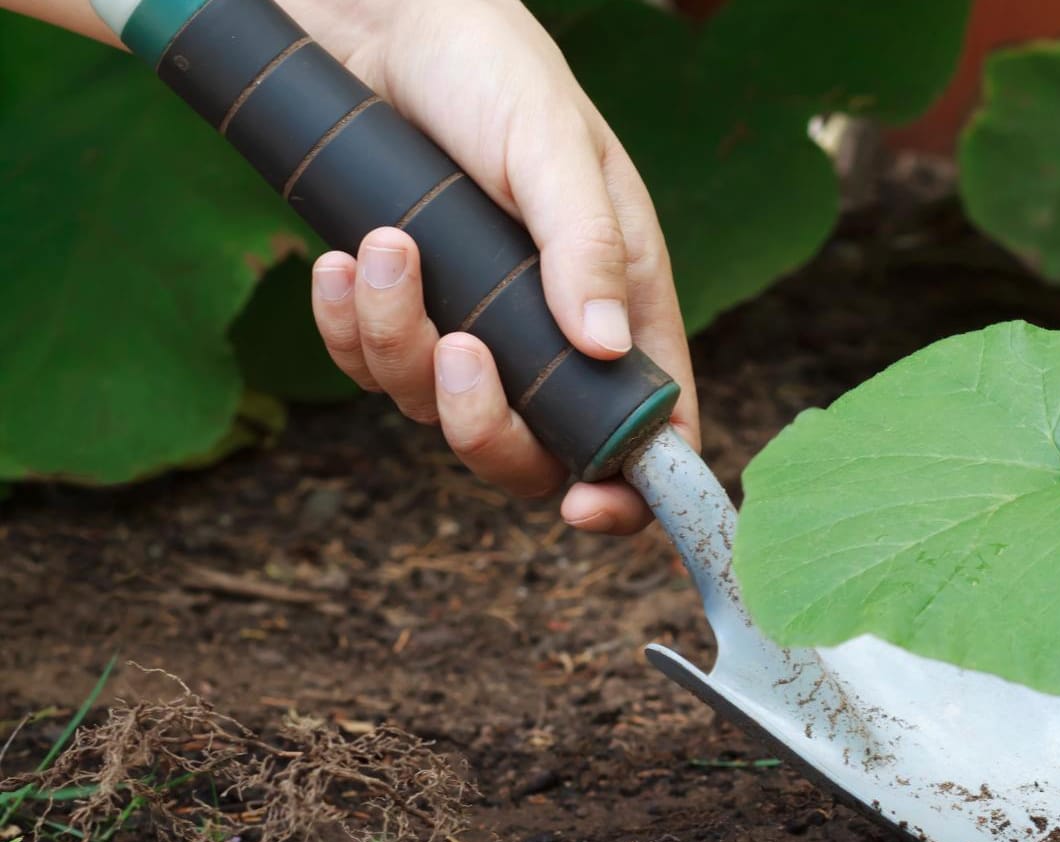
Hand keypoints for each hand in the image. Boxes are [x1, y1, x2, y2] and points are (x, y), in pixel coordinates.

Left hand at [294, 0, 697, 533]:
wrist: (385, 23)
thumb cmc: (495, 70)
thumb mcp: (553, 146)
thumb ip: (585, 243)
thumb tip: (610, 347)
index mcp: (623, 302)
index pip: (652, 427)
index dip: (632, 490)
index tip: (586, 509)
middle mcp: (554, 333)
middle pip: (534, 451)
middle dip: (485, 426)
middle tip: (457, 354)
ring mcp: (477, 328)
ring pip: (436, 411)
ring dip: (399, 344)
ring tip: (383, 247)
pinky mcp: (404, 310)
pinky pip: (369, 366)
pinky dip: (348, 325)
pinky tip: (339, 262)